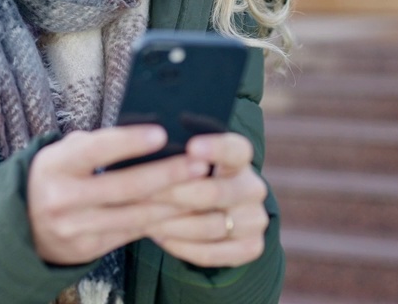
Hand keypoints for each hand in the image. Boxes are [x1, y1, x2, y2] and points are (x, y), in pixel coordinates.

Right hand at [28, 126, 210, 264]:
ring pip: (134, 214)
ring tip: (201, 186)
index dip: (130, 142)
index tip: (162, 133)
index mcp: (55, 165)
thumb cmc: (56, 177)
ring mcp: (75, 227)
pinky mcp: (89, 249)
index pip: (96, 150)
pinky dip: (161, 221)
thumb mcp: (63, 154)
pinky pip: (133, 233)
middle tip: (198, 163)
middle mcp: (62, 198)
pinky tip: (185, 210)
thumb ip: (96, 144)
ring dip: (173, 201)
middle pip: (124, 187)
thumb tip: (145, 127)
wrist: (24, 226)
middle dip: (166, 175)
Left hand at [145, 133, 269, 267]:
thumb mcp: (186, 161)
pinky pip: (213, 253)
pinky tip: (160, 238)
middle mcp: (253, 188)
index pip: (236, 150)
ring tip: (144, 219)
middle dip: (175, 194)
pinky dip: (183, 247)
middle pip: (216, 192)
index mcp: (240, 158)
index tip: (191, 147)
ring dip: (173, 224)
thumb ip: (175, 156)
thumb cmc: (189, 177)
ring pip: (211, 226)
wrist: (214, 211)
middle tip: (142, 194)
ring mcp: (255, 219)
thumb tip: (146, 146)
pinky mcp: (251, 247)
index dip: (216, 148)